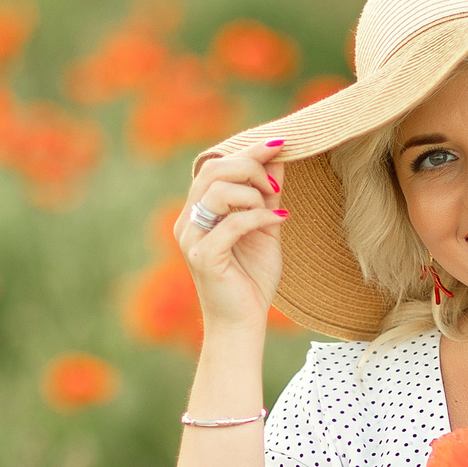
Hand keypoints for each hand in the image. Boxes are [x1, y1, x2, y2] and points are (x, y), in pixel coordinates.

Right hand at [177, 140, 286, 332]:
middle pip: (213, 170)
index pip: (215, 166)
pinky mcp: (202, 257)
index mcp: (197, 212)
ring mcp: (191, 239)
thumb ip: (267, 194)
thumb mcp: (264, 227)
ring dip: (253, 194)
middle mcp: (188, 221)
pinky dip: (260, 216)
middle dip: (250, 167)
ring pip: (218, 192)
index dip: (247, 150)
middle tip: (275, 184)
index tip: (279, 143)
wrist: (244, 323)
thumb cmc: (252, 279)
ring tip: (274, 209)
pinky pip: (232, 222)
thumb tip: (278, 158)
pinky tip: (279, 221)